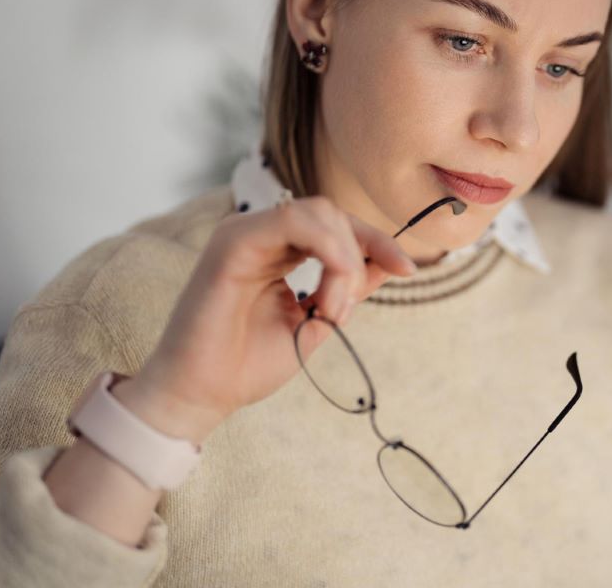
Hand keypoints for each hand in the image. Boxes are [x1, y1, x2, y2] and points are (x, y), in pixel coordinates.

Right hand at [118, 195, 416, 442]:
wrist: (201, 397)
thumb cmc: (247, 366)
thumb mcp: (316, 323)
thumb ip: (347, 289)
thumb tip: (389, 264)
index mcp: (277, 251)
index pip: (338, 226)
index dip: (378, 242)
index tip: (409, 269)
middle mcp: (260, 235)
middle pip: (333, 214)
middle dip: (362, 255)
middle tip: (346, 311)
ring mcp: (243, 233)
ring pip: (320, 213)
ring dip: (344, 261)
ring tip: (333, 310)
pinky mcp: (231, 242)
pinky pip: (293, 221)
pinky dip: (327, 252)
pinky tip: (327, 293)